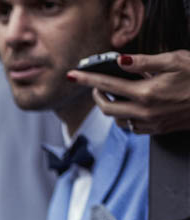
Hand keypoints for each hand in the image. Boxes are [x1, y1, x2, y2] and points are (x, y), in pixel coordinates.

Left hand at [67, 50, 189, 135]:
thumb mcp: (175, 60)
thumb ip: (144, 62)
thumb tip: (121, 61)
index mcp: (146, 93)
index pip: (106, 86)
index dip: (87, 79)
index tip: (72, 76)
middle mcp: (145, 112)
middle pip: (107, 108)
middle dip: (97, 96)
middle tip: (96, 85)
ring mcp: (151, 124)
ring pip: (118, 120)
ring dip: (111, 108)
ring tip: (114, 94)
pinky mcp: (157, 130)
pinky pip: (132, 128)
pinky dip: (126, 118)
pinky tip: (132, 107)